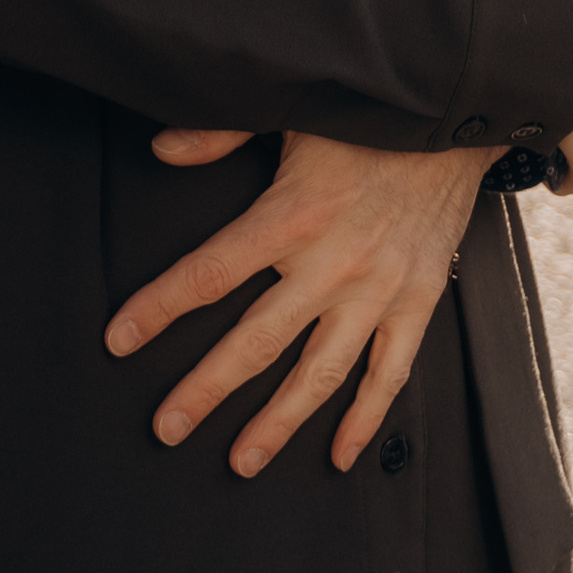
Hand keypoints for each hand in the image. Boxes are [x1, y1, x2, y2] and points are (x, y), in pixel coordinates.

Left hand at [105, 126, 488, 474]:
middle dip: (206, 389)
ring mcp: (379, 288)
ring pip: (321, 372)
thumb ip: (221, 133)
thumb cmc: (366, 116)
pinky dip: (366, 418)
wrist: (453, 115)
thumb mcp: (291, 112)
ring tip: (242, 460)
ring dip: (279, 421)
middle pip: (257, 340)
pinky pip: (390, 373)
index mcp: (292, 214)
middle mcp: (333, 261)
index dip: (159, 307)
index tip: (119, 340)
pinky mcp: (418, 300)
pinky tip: (339, 454)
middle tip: (167, 427)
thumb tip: (162, 149)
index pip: (210, 272)